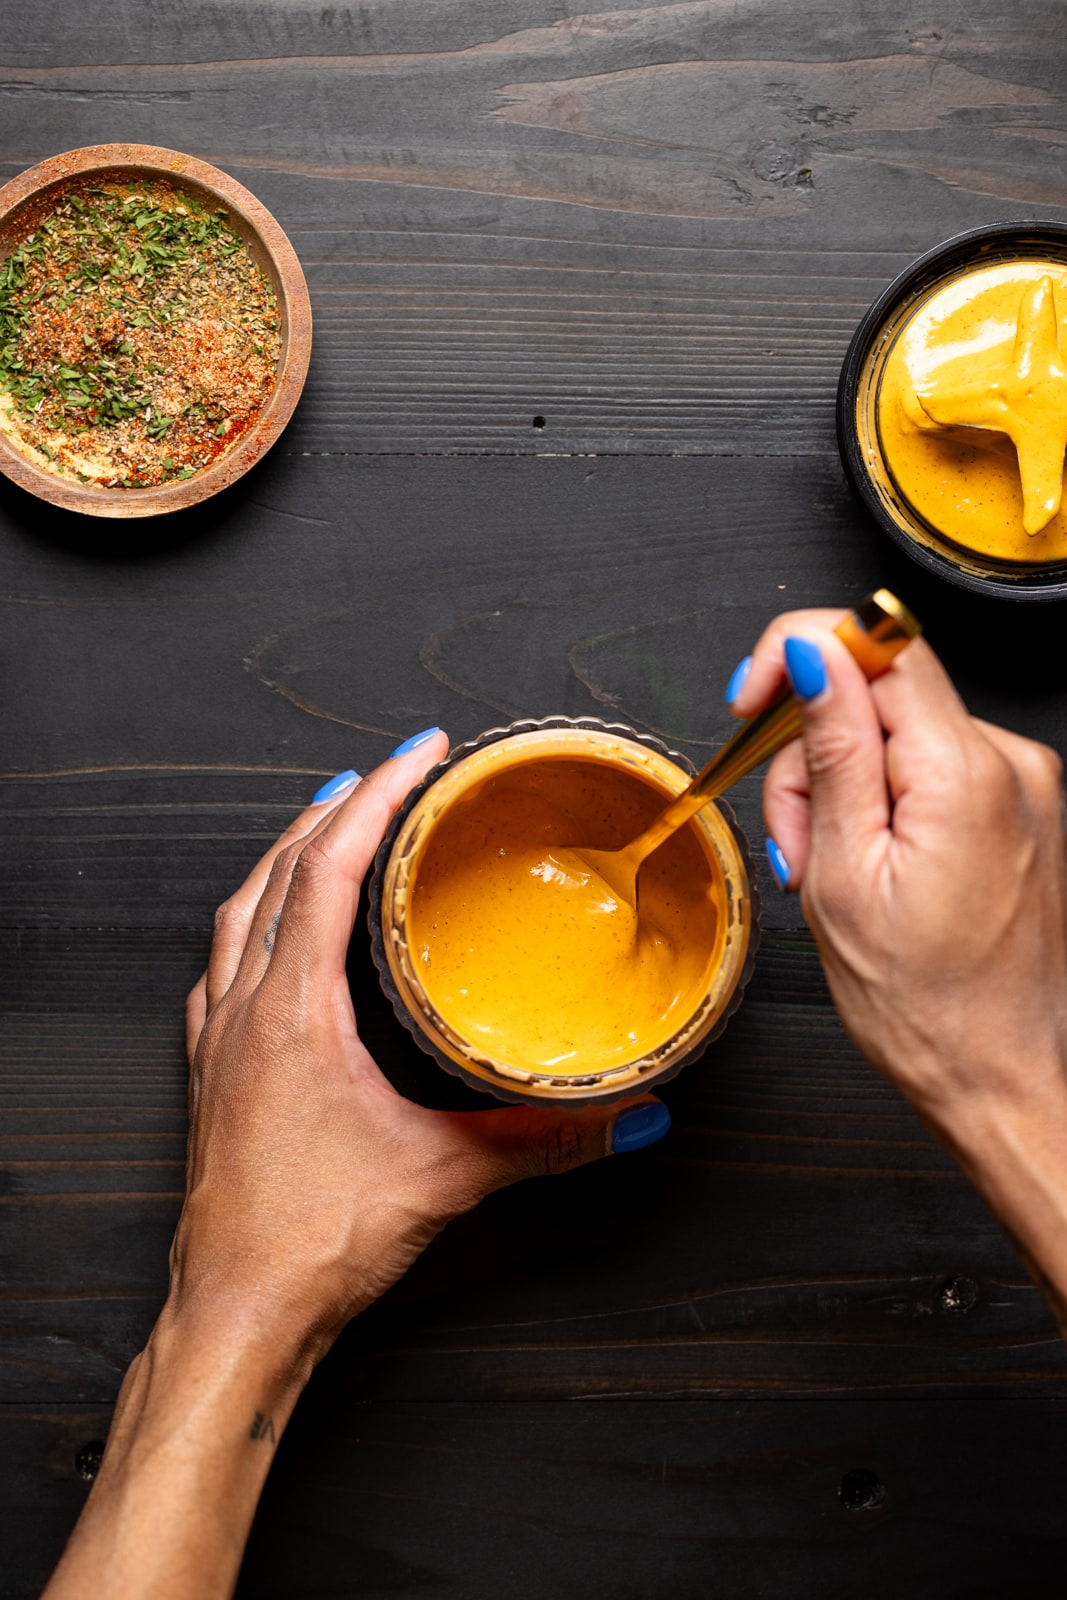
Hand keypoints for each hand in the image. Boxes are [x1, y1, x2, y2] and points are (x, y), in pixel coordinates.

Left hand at [177, 731, 663, 1365]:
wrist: (238, 1312)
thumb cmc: (314, 1243)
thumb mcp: (447, 1176)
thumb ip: (546, 1141)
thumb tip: (628, 1119)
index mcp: (292, 1011)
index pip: (329, 868)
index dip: (376, 798)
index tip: (417, 756)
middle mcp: (244, 1009)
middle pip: (279, 871)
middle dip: (337, 807)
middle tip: (389, 772)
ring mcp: (218, 1038)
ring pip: (241, 909)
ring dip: (287, 853)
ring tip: (328, 820)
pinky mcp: (211, 1071)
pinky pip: (223, 960)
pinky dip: (255, 917)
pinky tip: (274, 929)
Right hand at [728, 613, 1066, 1333]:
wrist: (999, 1076)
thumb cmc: (923, 1006)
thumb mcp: (842, 875)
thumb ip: (831, 750)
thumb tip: (813, 656)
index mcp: (964, 774)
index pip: (879, 642)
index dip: (802, 651)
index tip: (756, 694)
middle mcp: (1010, 765)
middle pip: (880, 694)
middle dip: (815, 750)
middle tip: (798, 838)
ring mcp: (1024, 785)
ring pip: (900, 733)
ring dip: (847, 786)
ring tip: (833, 869)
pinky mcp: (1023, 808)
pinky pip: (933, 768)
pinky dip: (887, 804)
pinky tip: (874, 866)